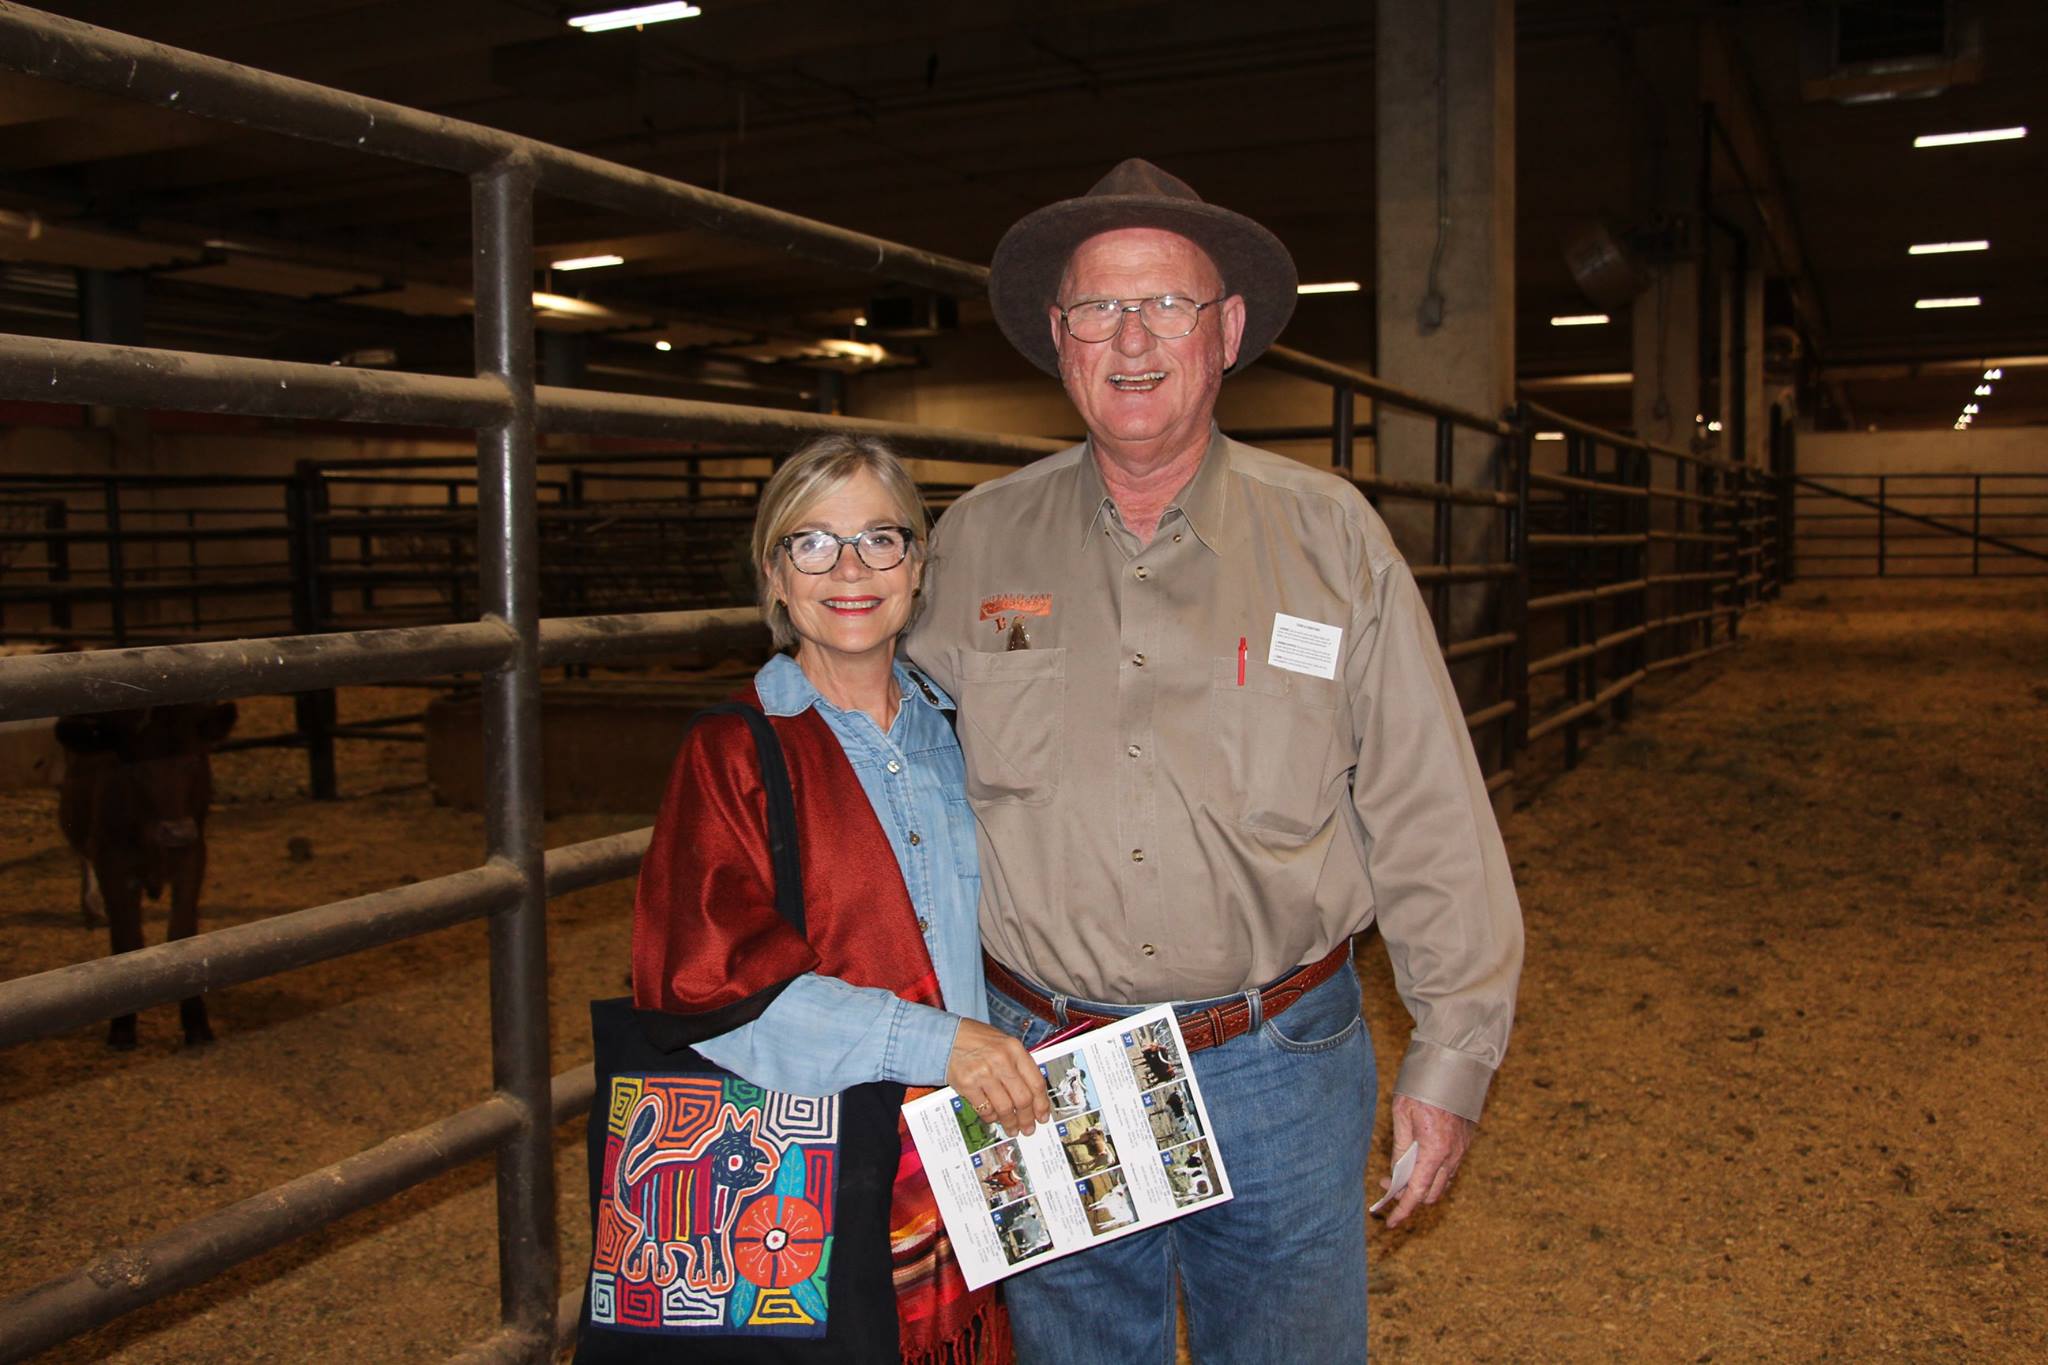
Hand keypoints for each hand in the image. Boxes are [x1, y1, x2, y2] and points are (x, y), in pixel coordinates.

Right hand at [946, 1019, 1050, 1135]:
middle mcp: (1001, 1061)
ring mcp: (983, 1073)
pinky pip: (985, 1109)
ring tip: (1012, 1128)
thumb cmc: (977, 1039)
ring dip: (1010, 1122)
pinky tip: (993, 1117)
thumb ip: (1019, 1064)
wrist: (947, 1036)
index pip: (1036, 1082)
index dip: (1042, 1103)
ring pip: (1005, 1108)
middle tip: (1028, 1127)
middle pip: (1022, 1098)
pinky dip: (991, 1117)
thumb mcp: (1004, 1043)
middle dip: (1027, 1118)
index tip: (1043, 1115)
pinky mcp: (967, 1085)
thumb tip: (1033, 1091)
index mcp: (1014, 1049)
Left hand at [1381, 1093, 1473, 1228]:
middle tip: (1387, 1184)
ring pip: (1441, 1184)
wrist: (1456, 1065)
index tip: (1390, 1222)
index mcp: (1435, 1150)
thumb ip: (1399, 1148)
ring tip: (1400, 1172)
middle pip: (1431, 1194)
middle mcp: (1452, 1156)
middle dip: (1409, 1197)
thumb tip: (1395, 1174)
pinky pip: (1449, 1170)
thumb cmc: (1424, 1087)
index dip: (1403, 1211)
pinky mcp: (1465, 1144)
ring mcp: (1461, 1151)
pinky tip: (1417, 1162)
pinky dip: (1432, 1175)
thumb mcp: (1402, 1114)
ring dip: (1422, 1186)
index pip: (1417, 1192)